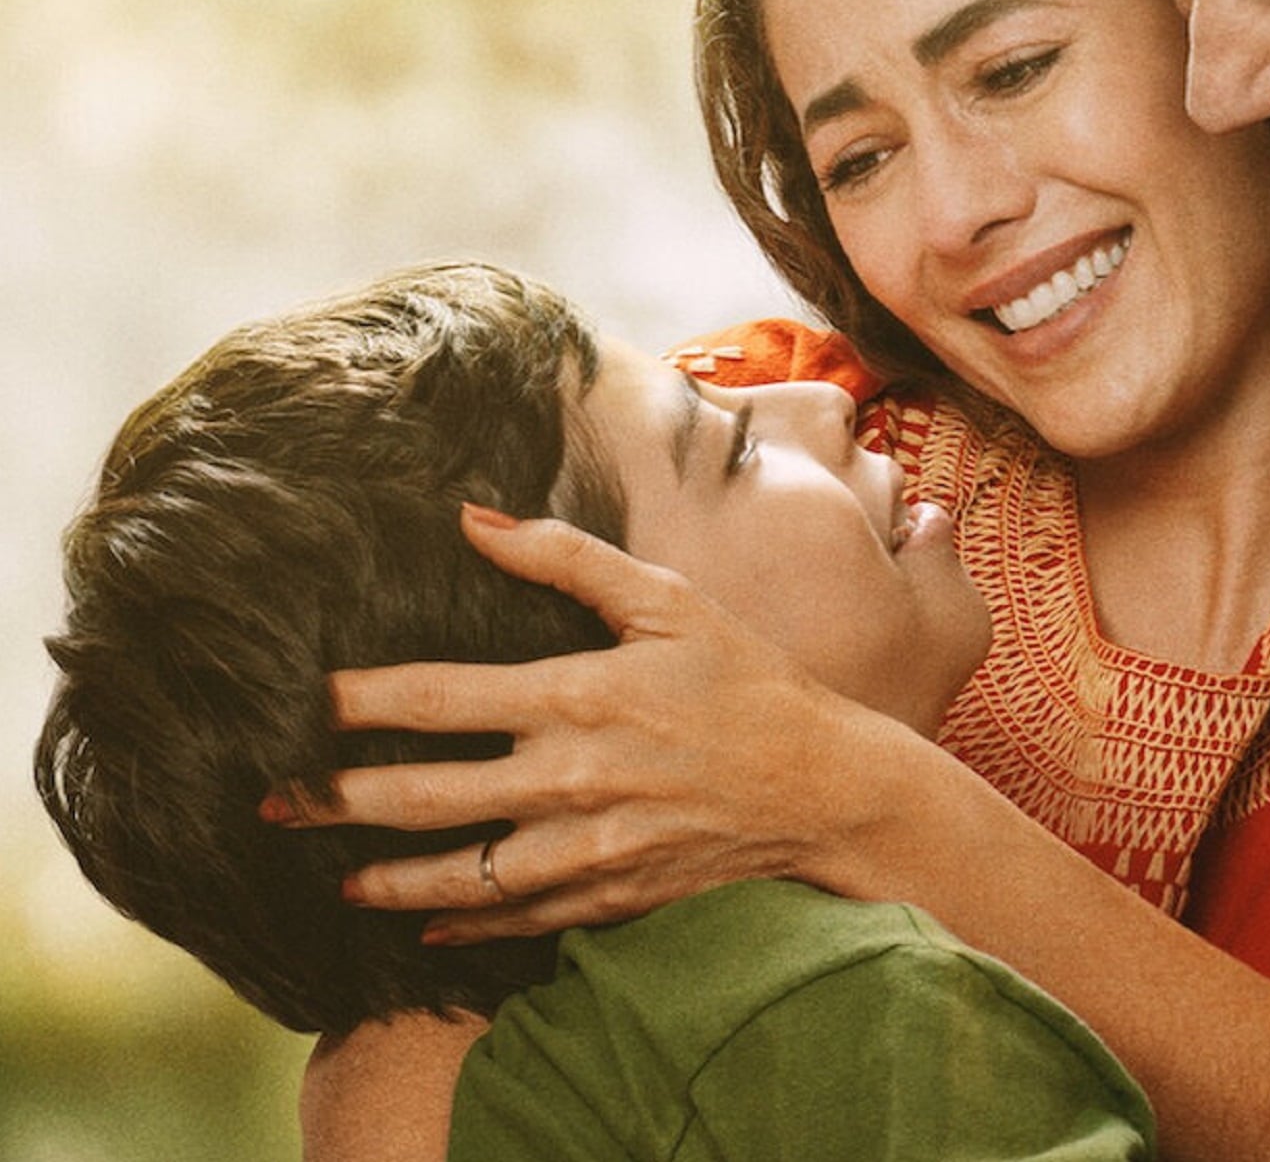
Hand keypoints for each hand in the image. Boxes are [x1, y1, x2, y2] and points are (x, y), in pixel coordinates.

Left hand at [271, 508, 927, 942]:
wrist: (823, 788)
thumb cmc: (748, 683)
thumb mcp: (669, 602)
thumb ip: (568, 559)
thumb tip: (475, 517)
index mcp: (576, 696)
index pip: (435, 700)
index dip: (356, 701)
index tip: (302, 699)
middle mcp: (567, 780)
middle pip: (420, 796)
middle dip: (334, 797)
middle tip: (273, 798)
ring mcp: (584, 850)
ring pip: (455, 876)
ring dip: (384, 877)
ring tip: (337, 874)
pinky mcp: (608, 896)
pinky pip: (515, 918)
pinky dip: (463, 926)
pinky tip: (426, 926)